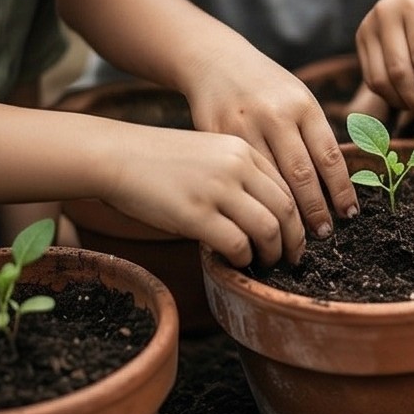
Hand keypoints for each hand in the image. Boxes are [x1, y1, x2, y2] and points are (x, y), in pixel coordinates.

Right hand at [103, 125, 305, 267]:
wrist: (115, 155)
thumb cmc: (160, 160)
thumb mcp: (208, 153)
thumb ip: (238, 176)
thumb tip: (263, 213)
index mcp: (242, 150)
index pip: (287, 187)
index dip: (298, 217)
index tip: (297, 236)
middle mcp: (236, 166)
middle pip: (286, 209)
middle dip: (294, 240)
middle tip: (292, 258)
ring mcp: (216, 189)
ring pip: (268, 229)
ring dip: (272, 253)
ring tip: (265, 263)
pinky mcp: (195, 213)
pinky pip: (236, 244)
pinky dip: (242, 258)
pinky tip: (234, 261)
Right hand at [184, 48, 358, 239]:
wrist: (216, 62)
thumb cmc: (267, 88)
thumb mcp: (298, 98)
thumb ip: (314, 135)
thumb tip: (336, 185)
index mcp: (303, 105)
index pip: (329, 156)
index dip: (341, 190)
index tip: (350, 214)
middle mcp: (275, 114)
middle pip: (302, 174)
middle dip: (315, 210)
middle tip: (324, 234)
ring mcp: (244, 125)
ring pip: (269, 180)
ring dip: (286, 213)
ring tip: (297, 235)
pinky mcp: (217, 136)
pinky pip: (240, 177)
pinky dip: (255, 201)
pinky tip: (264, 216)